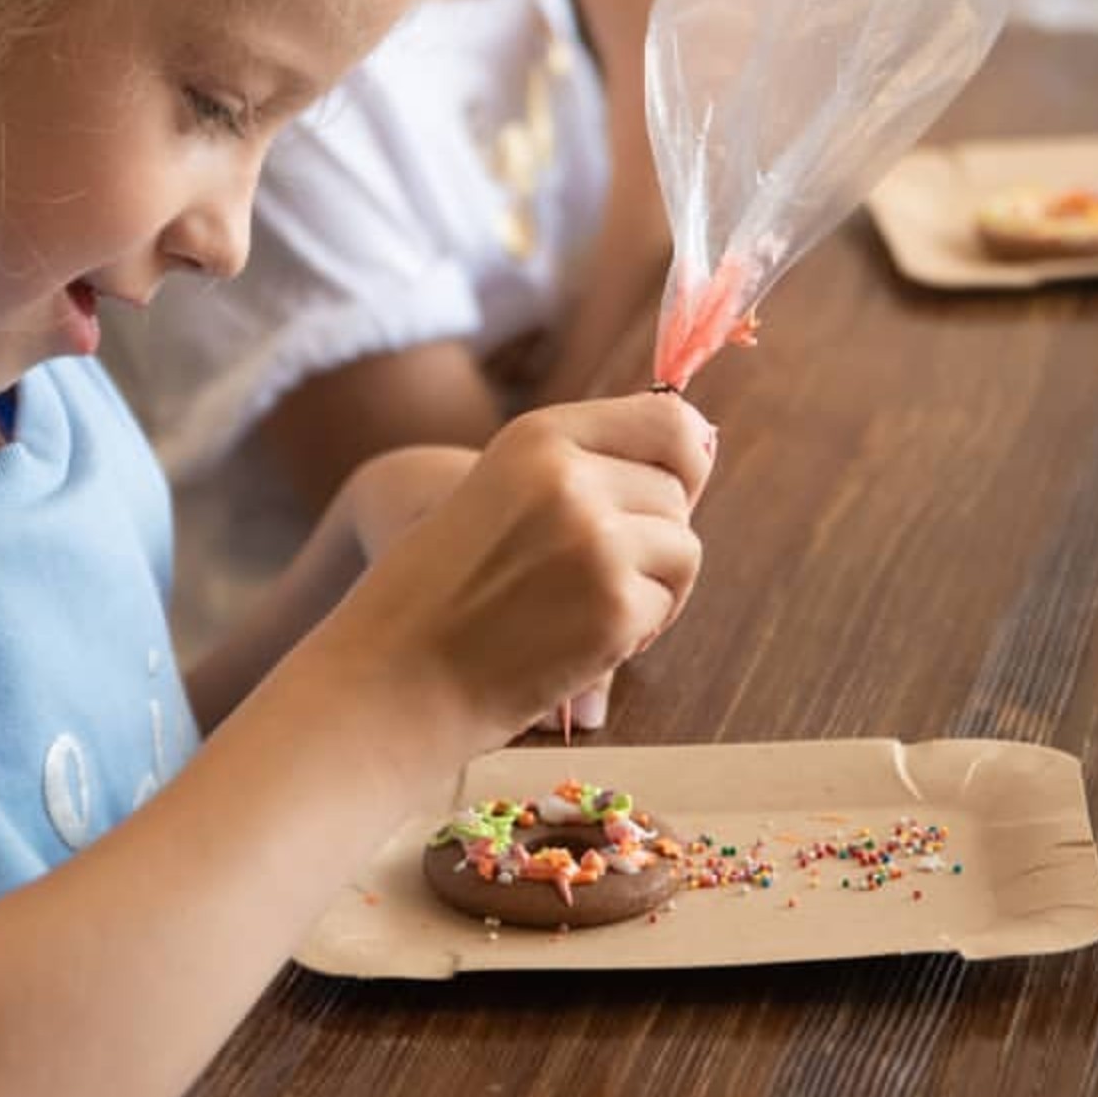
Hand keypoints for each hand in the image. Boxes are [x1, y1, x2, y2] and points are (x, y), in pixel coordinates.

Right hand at [325, 393, 716, 750]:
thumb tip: (704, 445)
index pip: (670, 418)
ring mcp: (596, 541)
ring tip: (582, 609)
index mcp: (539, 437)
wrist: (393, 677)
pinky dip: (637, 631)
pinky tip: (578, 643)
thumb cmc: (442, 590)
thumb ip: (587, 466)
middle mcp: (571, 476)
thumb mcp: (503, 490)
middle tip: (590, 577)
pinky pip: (666, 606)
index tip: (670, 490)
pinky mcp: (613, 607)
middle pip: (677, 492)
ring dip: (652, 585)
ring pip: (684, 549)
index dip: (683, 458)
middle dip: (653, 535)